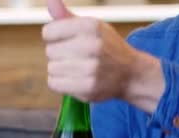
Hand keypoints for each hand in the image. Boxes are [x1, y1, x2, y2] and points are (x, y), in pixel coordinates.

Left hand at [43, 0, 164, 111]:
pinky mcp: (88, 87)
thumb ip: (67, 17)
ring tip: (77, 69)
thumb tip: (51, 1)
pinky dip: (61, 83)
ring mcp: (90, 68)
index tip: (67, 41)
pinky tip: (74, 80)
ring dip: (60, 70)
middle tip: (77, 57)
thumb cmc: (106, 48)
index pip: (48, 32)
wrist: (131, 74)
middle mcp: (91, 45)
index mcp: (90, 26)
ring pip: (52, 68)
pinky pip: (54, 83)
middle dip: (59, 55)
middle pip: (50, 51)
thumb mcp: (91, 27)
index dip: (54, 38)